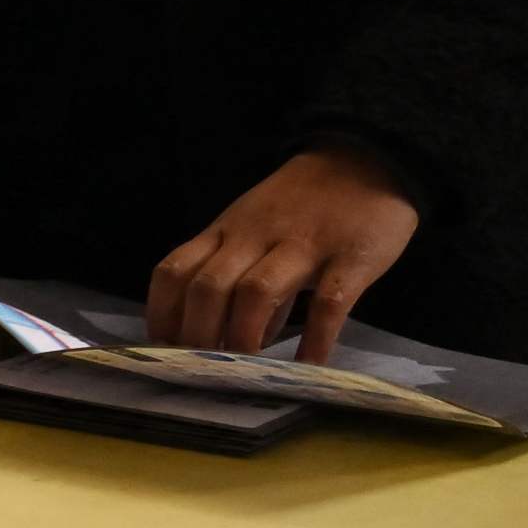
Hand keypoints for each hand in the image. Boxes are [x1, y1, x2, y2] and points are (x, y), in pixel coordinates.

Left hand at [148, 149, 420, 360]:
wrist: (365, 158)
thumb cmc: (302, 203)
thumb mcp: (255, 230)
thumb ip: (240, 278)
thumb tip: (231, 337)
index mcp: (225, 231)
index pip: (175, 271)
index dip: (162, 313)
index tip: (165, 347)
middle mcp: (255, 237)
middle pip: (208, 287)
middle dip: (199, 333)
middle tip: (206, 368)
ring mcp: (303, 246)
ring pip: (256, 292)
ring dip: (244, 335)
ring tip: (246, 369)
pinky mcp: (351, 258)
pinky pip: (329, 302)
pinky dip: (316, 338)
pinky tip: (309, 366)